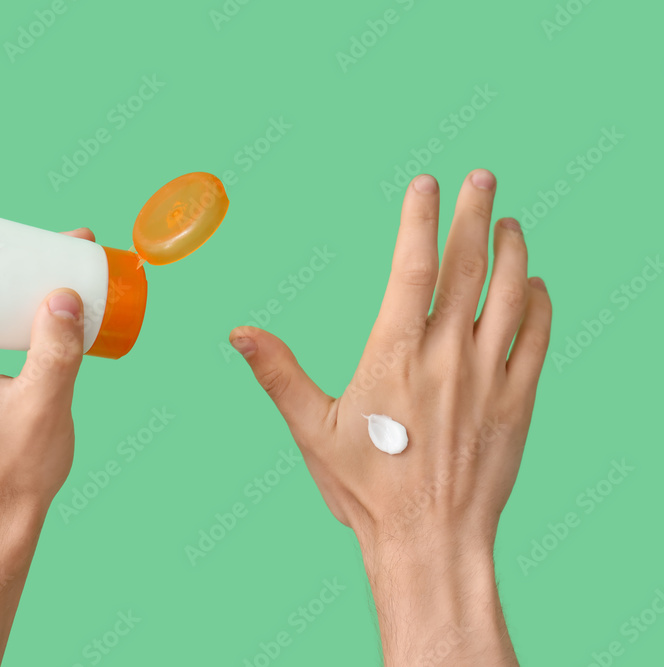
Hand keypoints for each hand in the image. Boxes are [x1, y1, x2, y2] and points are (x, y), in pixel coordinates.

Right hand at [230, 170, 549, 664]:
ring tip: (511, 222)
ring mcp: (489, 377)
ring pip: (511, 295)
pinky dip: (541, 306)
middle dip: (476, 214)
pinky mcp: (517, 402)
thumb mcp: (311, 429)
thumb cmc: (366, 490)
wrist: (429, 540)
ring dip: (513, 251)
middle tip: (484, 177)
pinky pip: (538, 340)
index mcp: (395, 353)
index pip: (413, 266)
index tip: (426, 185)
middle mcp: (448, 355)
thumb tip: (238, 333)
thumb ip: (278, 373)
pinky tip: (537, 285)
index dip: (420, 219)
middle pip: (469, 266)